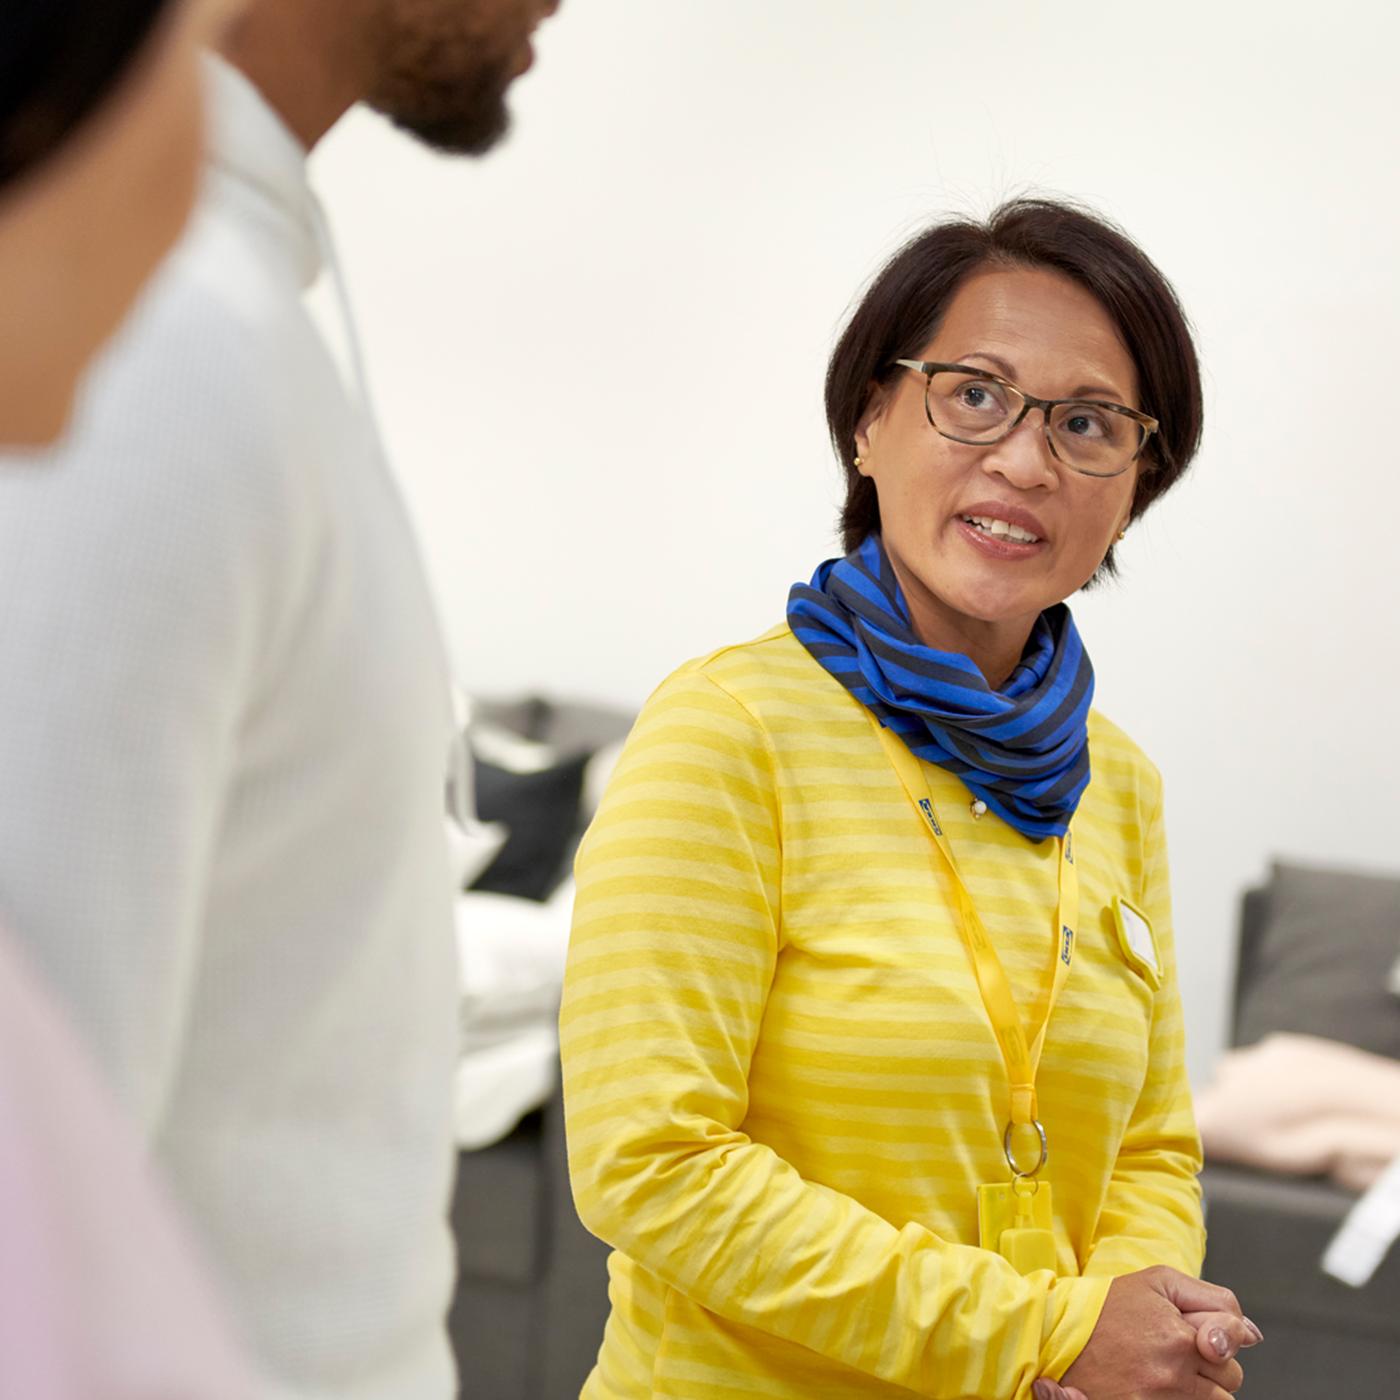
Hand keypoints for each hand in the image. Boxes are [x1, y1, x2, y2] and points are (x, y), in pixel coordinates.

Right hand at [1055, 1267, 1251, 1397]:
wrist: (1059, 1333)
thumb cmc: (1110, 1303)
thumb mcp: (1160, 1281)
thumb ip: (1214, 1300)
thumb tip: (1252, 1334)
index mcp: (1179, 1337)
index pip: (1232, 1349)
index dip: (1218, 1338)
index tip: (1198, 1333)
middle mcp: (1173, 1374)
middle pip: (1229, 1382)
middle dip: (1211, 1364)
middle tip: (1174, 1347)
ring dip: (1198, 1388)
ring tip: (1164, 1367)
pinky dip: (1180, 1398)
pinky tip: (1157, 1383)